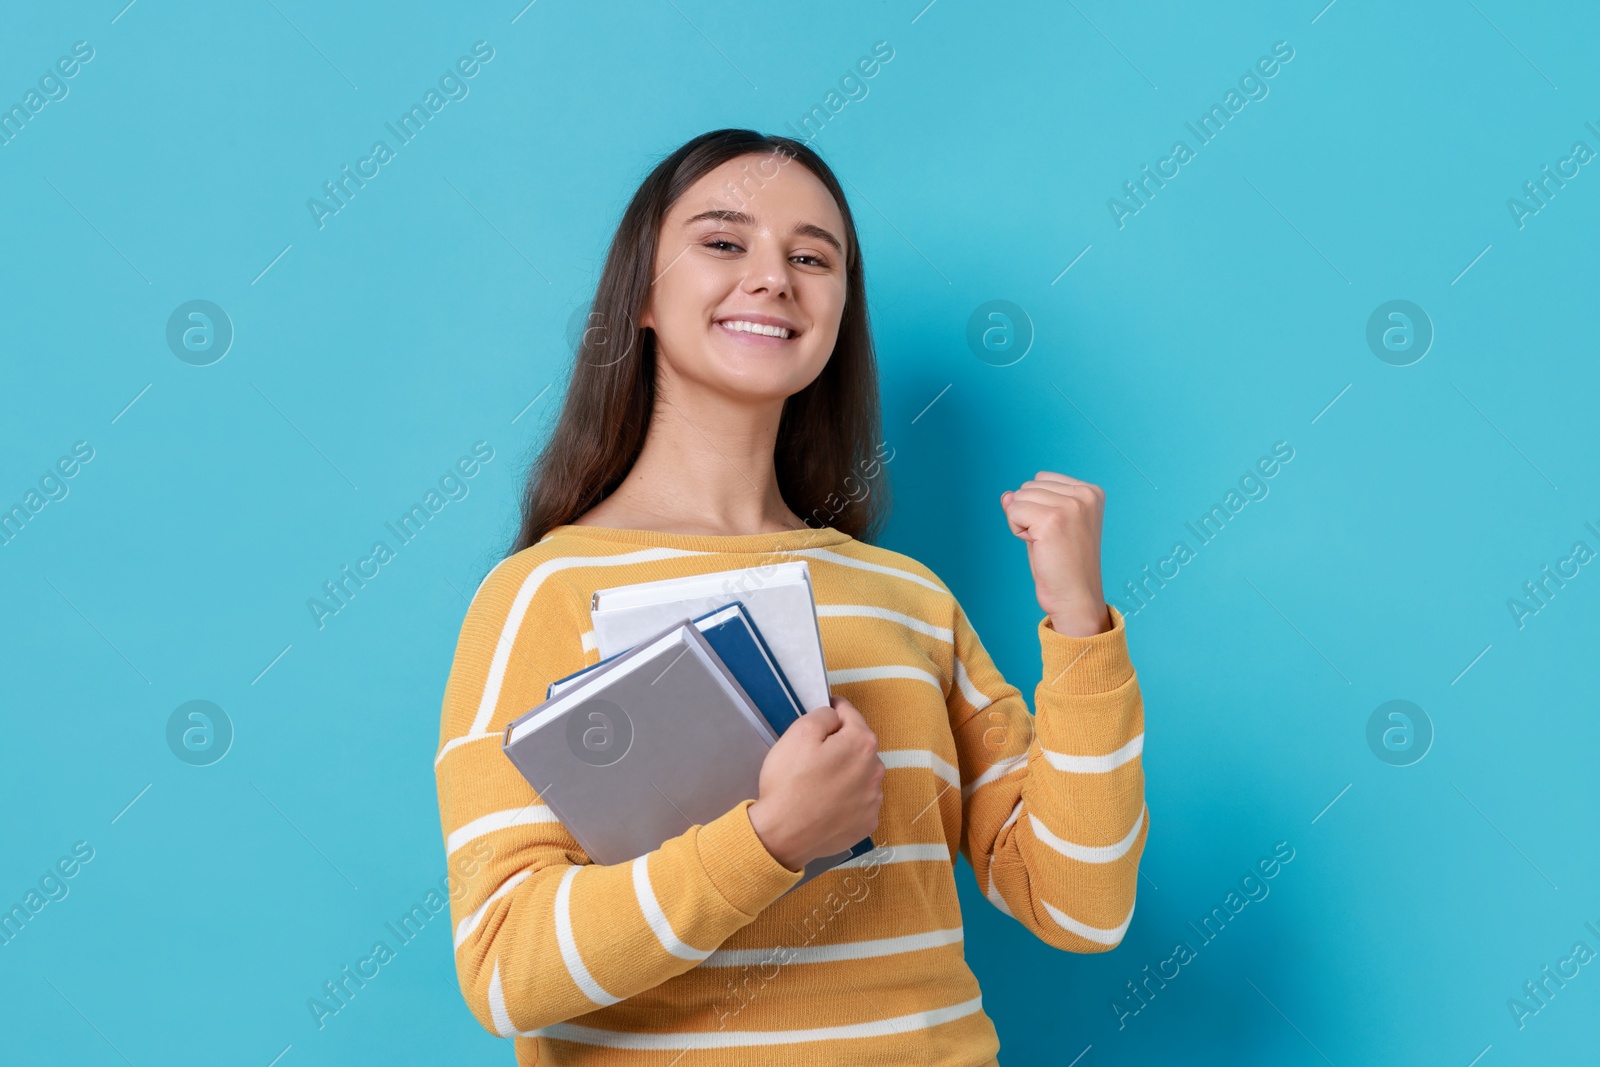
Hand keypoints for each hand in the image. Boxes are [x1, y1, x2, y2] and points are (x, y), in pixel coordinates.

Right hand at [747, 696, 883, 871]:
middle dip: (841, 745)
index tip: (824, 713)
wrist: (783, 835)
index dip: (834, 711)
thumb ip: (824, 715)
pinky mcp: (867, 823)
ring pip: (861, 774)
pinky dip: (847, 799)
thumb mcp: (799, 732)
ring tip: (819, 784)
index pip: (851, 715)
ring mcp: (874, 800)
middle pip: (858, 746)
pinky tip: (827, 804)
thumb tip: (836, 716)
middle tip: (813, 756)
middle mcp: (876, 770)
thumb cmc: (790, 782)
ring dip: (846, 772)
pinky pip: (859, 801)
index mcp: (862, 743)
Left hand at [1000, 471, 1111, 637]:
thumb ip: (1031, 504)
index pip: (1042, 479)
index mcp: (1091, 492)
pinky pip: (1013, 511)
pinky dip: (1017, 530)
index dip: (1039, 506)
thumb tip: (1006, 494)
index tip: (1057, 531)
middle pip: (1028, 486)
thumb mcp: (1050, 525)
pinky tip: (1037, 546)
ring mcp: (1070, 505)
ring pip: (1018, 497)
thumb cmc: (1064, 566)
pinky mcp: (1052, 519)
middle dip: (1029, 513)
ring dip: (1022, 522)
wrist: (1076, 598)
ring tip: (1045, 544)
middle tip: (1050, 541)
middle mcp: (1085, 495)